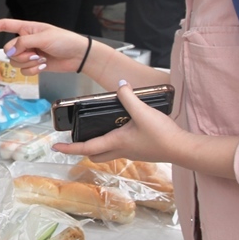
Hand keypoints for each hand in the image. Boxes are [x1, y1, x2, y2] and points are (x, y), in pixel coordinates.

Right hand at [0, 18, 88, 73]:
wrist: (78, 56)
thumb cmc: (65, 41)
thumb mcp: (44, 37)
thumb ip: (24, 43)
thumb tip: (9, 51)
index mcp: (26, 28)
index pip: (3, 26)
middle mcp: (25, 41)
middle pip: (8, 50)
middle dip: (20, 54)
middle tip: (35, 53)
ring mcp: (29, 54)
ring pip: (14, 62)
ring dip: (27, 63)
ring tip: (41, 60)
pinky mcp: (34, 65)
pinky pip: (23, 71)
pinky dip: (33, 71)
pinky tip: (43, 66)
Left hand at [54, 80, 185, 162]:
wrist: (182, 149)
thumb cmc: (162, 135)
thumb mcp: (142, 111)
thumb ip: (129, 97)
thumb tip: (120, 84)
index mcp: (116, 142)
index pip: (86, 148)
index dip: (69, 148)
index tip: (55, 146)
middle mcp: (121, 149)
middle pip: (95, 155)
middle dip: (82, 150)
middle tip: (73, 142)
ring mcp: (132, 152)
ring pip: (108, 152)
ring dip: (98, 146)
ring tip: (94, 132)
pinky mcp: (141, 150)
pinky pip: (121, 148)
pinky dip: (114, 141)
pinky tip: (121, 129)